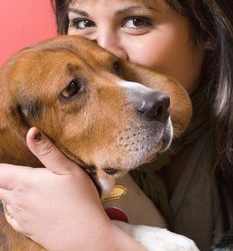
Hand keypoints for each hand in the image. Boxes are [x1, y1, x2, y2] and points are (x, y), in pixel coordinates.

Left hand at [0, 128, 141, 250]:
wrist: (88, 238)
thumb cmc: (81, 201)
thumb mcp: (69, 170)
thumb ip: (47, 151)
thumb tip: (31, 132)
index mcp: (25, 183)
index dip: (0, 163)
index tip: (4, 155)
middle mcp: (17, 201)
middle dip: (3, 175)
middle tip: (14, 168)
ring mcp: (21, 217)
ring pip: (3, 199)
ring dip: (6, 189)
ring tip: (19, 180)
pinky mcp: (26, 229)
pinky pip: (10, 215)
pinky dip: (11, 205)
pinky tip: (22, 201)